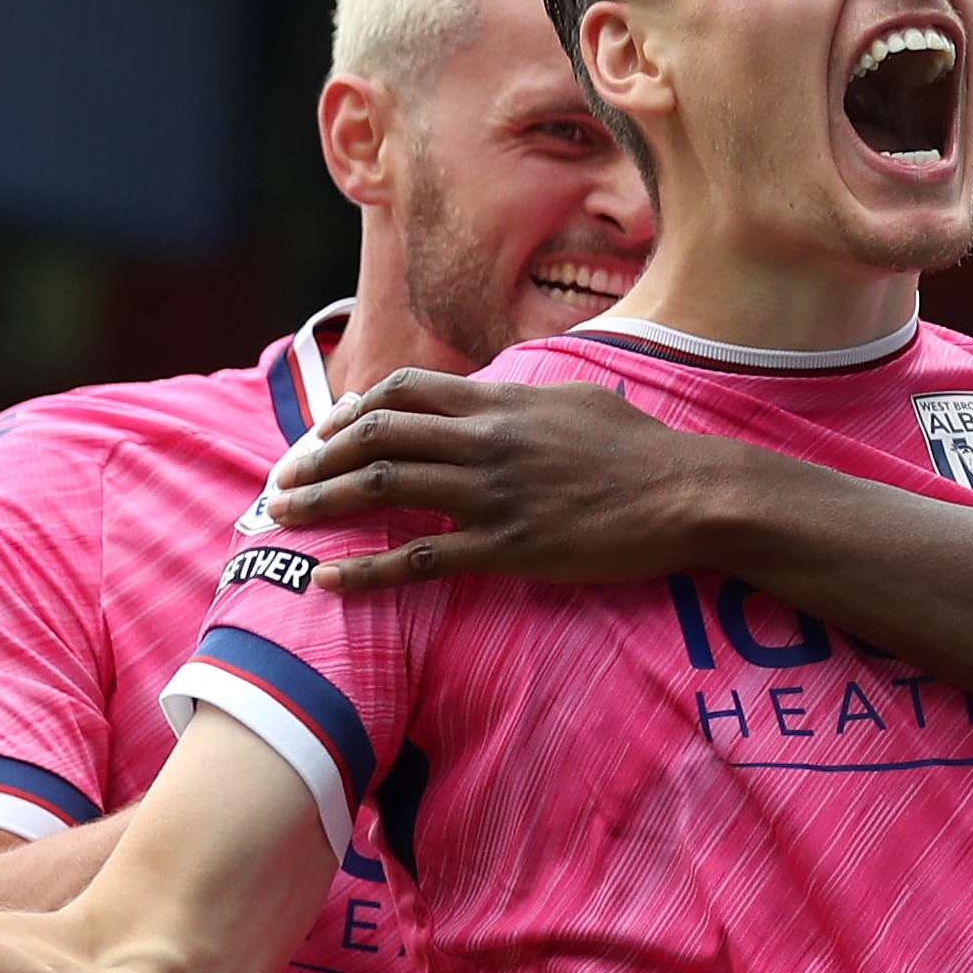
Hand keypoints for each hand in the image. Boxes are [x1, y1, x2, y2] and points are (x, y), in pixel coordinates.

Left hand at [260, 371, 731, 593]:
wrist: (690, 495)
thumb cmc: (643, 452)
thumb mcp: (580, 402)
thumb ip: (528, 399)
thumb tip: (501, 396)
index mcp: (500, 402)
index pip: (402, 392)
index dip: (351, 412)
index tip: (325, 435)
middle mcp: (486, 439)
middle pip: (377, 434)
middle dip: (318, 456)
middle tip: (283, 480)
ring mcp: (493, 493)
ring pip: (385, 487)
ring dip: (323, 502)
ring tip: (282, 518)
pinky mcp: (508, 547)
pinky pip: (420, 558)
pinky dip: (367, 570)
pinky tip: (330, 580)